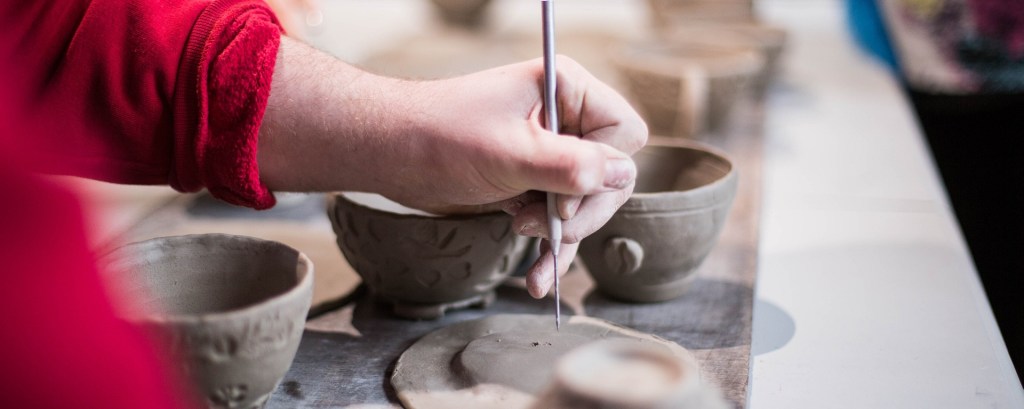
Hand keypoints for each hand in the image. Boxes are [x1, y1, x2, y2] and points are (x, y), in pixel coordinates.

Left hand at [258, 38, 646, 297]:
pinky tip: (539, 277)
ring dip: (564, 238)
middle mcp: (563, 120)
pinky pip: (557, 221)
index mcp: (565, 90)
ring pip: (585, 205)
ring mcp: (548, 154)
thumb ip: (569, 166)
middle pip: (610, 176)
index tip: (565, 196)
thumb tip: (621, 176)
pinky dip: (550, 249)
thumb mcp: (510, 153)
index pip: (623, 134)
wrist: (389, 155)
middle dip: (581, 211)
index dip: (603, 169)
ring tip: (537, 264)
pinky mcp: (530, 184)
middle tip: (545, 226)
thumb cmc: (439, 137)